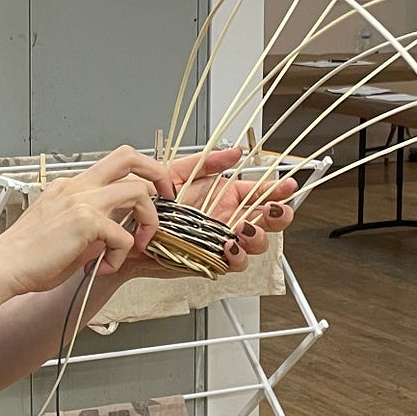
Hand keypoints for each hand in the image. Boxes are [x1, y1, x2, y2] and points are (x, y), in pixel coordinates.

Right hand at [0, 146, 167, 297]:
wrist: (2, 266)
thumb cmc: (26, 257)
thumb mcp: (63, 234)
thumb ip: (92, 230)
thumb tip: (115, 238)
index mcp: (70, 188)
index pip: (114, 166)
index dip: (140, 176)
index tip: (150, 198)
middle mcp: (77, 187)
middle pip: (129, 157)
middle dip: (158, 174)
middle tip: (166, 200)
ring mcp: (81, 200)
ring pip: (137, 191)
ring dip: (148, 219)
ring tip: (138, 243)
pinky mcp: (84, 222)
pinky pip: (124, 235)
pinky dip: (121, 255)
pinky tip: (104, 268)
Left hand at [118, 149, 297, 278]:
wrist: (128, 229)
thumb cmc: (149, 202)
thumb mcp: (177, 173)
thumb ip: (207, 162)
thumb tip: (234, 152)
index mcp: (225, 197)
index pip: (260, 193)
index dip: (277, 190)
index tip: (288, 185)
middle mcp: (227, 219)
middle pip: (267, 221)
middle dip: (278, 217)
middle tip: (273, 211)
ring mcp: (221, 241)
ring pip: (255, 245)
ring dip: (256, 237)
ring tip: (244, 229)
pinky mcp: (210, 260)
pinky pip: (233, 263)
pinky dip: (236, 257)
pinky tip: (229, 246)